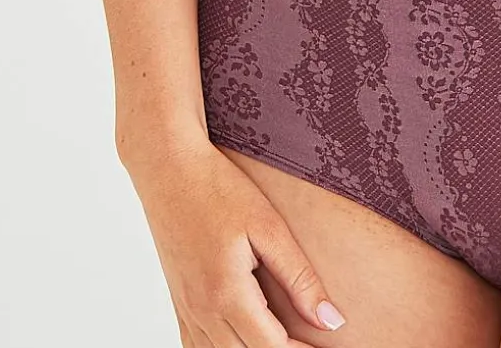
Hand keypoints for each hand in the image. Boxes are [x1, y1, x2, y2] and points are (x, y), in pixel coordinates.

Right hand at [122, 131, 346, 342]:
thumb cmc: (219, 190)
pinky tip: (244, 339)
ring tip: (284, 340)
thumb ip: (300, 277)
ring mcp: (186, 311)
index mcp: (227, 294)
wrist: (170, 170)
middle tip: (309, 343)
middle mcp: (202, 312)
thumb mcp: (269, 227)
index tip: (326, 345)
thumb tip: (330, 319)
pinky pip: (197, 346)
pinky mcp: (180, 304)